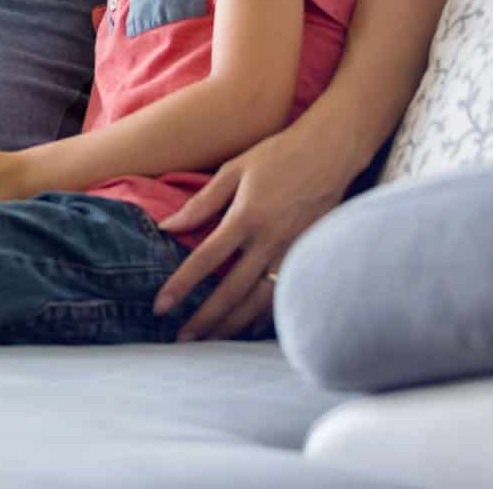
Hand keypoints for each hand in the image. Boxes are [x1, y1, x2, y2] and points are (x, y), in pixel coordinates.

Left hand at [154, 126, 347, 340]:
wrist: (331, 152)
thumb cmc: (278, 155)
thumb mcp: (233, 170)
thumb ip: (202, 202)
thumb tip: (168, 227)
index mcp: (246, 217)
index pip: (206, 259)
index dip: (181, 285)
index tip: (161, 306)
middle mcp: (270, 240)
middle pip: (232, 291)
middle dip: (206, 319)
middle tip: (182, 340)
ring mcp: (293, 251)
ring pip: (261, 300)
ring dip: (234, 324)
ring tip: (210, 341)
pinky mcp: (310, 255)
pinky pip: (285, 293)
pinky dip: (266, 315)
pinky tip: (248, 327)